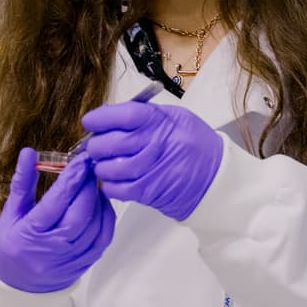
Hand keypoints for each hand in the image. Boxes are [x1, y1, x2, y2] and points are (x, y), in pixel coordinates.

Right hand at [0, 147, 115, 292]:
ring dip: (98, 200)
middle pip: (79, 214)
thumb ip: (23, 182)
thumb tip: (28, 153)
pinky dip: (106, 216)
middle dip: (88, 186)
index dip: (71, 178)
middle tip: (91, 166)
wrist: (18, 285)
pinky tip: (100, 202)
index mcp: (30, 234)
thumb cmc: (13, 244)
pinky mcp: (85, 263)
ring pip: (94, 226)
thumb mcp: (11, 213)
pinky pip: (103, 237)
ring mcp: (71, 258)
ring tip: (94, 182)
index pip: (55, 203)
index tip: (81, 160)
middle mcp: (52, 249)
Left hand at [82, 101, 222, 220]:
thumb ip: (143, 114)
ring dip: (101, 166)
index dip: (99, 118)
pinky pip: (114, 189)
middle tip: (97, 145)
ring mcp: (148, 170)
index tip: (91, 121)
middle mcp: (152, 145)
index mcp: (158, 121)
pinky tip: (115, 178)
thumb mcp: (175, 117)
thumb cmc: (195, 144)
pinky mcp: (146, 192)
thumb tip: (110, 115)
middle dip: (95, 145)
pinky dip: (109, 184)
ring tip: (107, 163)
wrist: (216, 177)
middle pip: (107, 144)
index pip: (119, 115)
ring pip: (106, 168)